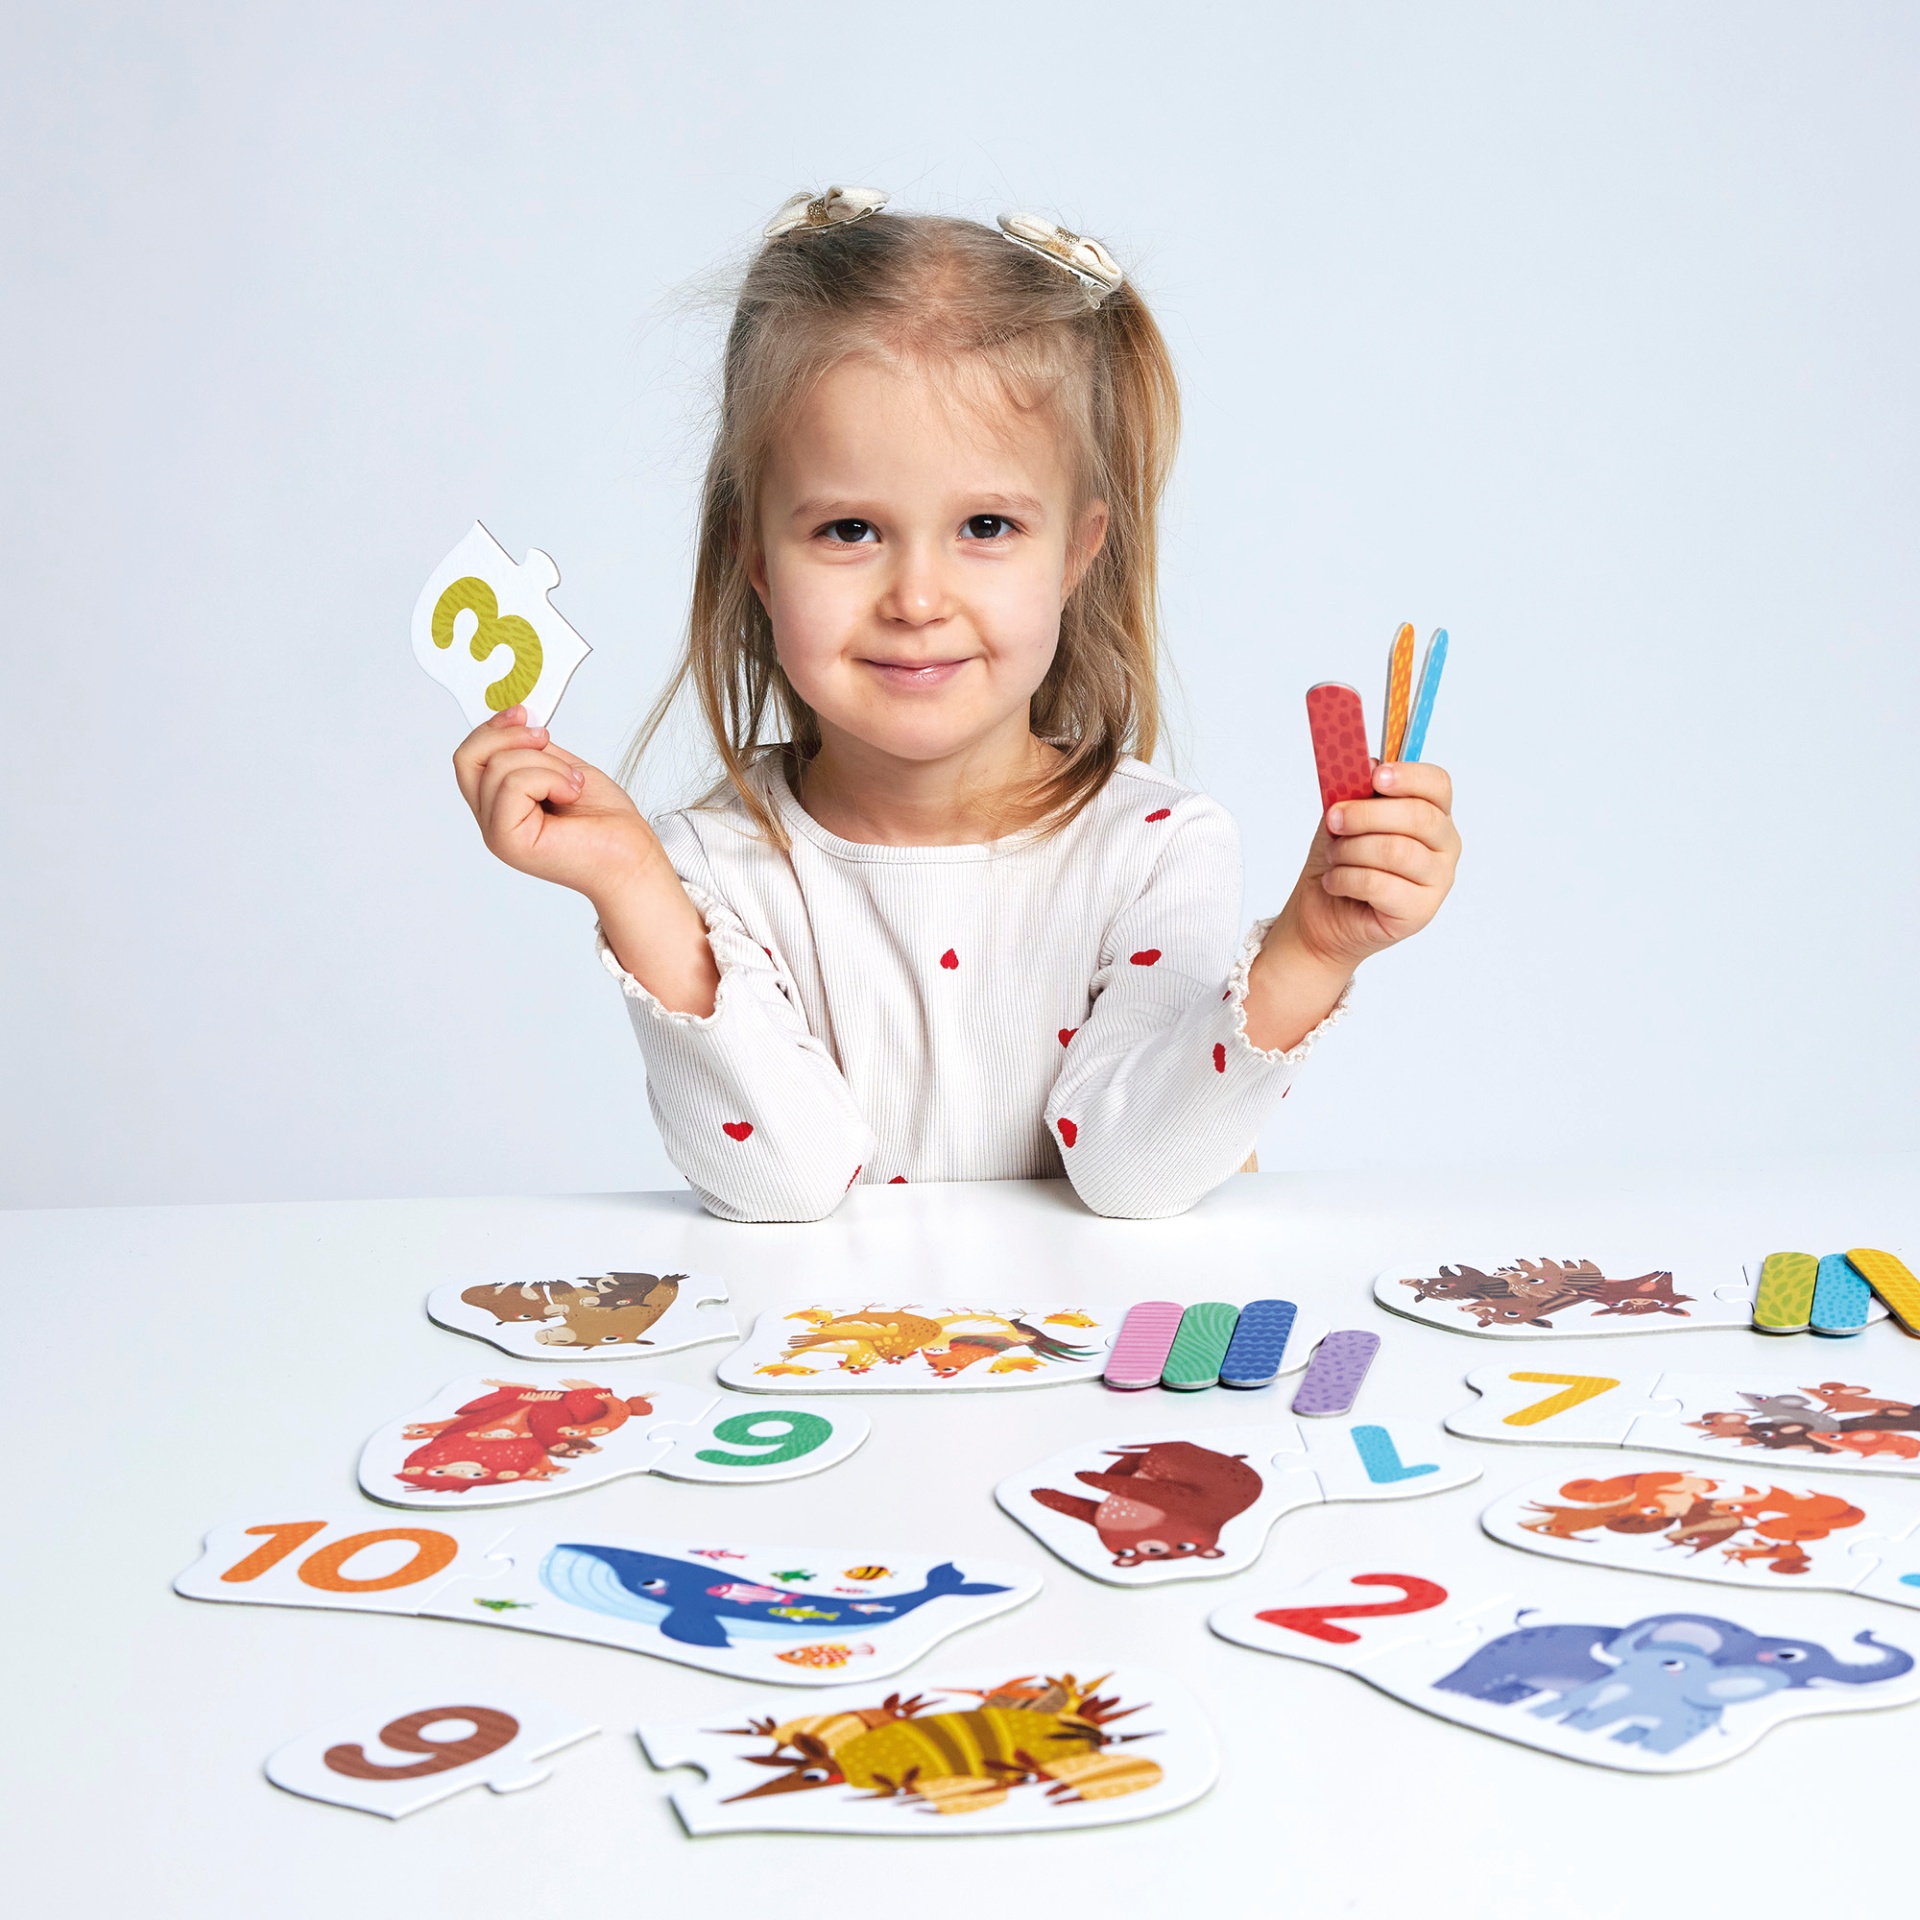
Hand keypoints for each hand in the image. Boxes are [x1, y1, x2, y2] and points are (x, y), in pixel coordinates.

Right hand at [452, 706, 658, 903]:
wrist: (632, 858)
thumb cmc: (606, 823)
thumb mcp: (562, 769)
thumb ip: (532, 751)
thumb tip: (516, 720)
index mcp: (500, 805)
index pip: (470, 758)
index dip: (492, 728)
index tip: (523, 713)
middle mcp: (492, 820)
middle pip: (468, 759)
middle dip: (509, 736)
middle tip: (546, 738)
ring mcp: (496, 833)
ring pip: (498, 767)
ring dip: (546, 764)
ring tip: (572, 784)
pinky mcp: (508, 840)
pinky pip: (513, 784)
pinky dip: (549, 778)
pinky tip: (570, 794)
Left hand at [1244, 762, 1460, 1049]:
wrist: (1320, 914)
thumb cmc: (1339, 861)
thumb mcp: (1342, 815)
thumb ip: (1356, 789)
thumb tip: (1365, 763)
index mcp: (1432, 814)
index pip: (1437, 785)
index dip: (1408, 776)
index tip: (1375, 776)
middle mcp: (1445, 846)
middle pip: (1418, 816)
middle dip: (1366, 815)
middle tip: (1333, 819)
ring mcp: (1438, 881)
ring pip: (1396, 851)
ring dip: (1351, 851)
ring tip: (1334, 858)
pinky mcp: (1420, 912)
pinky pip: (1381, 884)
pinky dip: (1347, 879)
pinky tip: (1335, 883)